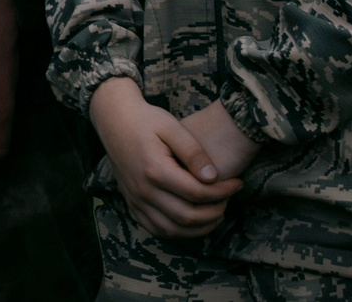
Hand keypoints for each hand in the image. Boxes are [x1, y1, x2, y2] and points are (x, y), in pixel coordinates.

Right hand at [90, 78, 243, 239]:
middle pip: (188, 216)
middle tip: (228, 198)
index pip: (198, 193)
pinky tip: (193, 221)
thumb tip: (213, 178)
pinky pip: (157, 229)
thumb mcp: (172, 126)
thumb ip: (194, 152)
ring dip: (200, 228)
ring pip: (173, 230)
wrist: (114, 119)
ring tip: (216, 212)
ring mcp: (135, 199)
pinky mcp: (132, 204)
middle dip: (216, 211)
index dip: (224, 192)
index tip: (237, 183)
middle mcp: (143, 190)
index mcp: (154, 169)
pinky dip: (178, 232)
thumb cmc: (146, 120)